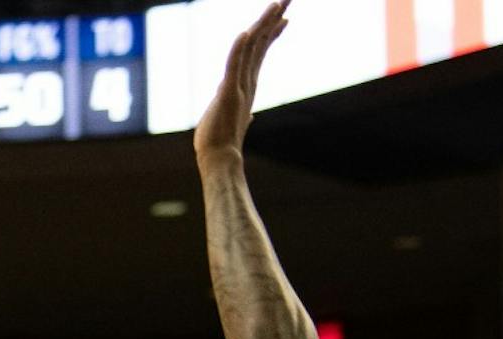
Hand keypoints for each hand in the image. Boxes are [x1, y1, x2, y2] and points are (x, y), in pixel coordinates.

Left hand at [193, 0, 287, 163]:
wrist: (220, 158)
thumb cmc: (222, 141)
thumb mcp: (234, 120)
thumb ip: (242, 112)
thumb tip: (249, 116)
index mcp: (247, 84)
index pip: (260, 53)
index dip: (271, 34)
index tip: (283, 18)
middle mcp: (247, 81)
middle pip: (262, 43)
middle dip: (273, 19)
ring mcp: (240, 85)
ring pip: (253, 48)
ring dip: (263, 24)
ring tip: (276, 4)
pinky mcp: (229, 92)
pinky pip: (233, 66)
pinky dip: (238, 49)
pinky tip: (245, 33)